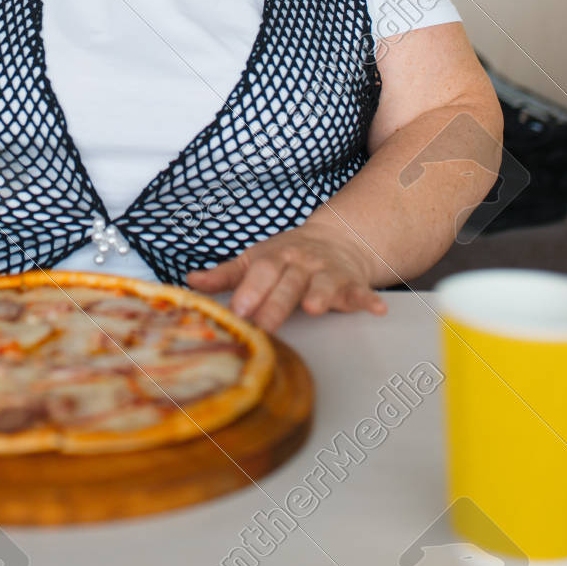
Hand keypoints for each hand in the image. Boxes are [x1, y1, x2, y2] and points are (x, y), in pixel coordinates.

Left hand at [186, 223, 387, 332]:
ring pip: (324, 283)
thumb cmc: (285, 257)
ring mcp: (327, 272)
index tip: (239, 310)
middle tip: (265, 325)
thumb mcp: (254, 260)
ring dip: (321, 294)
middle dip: (277, 303)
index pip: (260, 272)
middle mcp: (301, 263)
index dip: (249, 290)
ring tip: (316, 307)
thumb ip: (226, 274)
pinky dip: (369, 299)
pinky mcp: (352, 284)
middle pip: (288, 283)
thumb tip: (190, 282)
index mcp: (274, 257)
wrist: (334, 240)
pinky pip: (361, 292)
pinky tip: (376, 309)